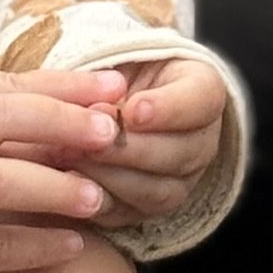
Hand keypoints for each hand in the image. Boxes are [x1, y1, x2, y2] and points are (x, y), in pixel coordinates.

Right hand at [0, 68, 132, 272]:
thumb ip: (10, 106)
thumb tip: (96, 98)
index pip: (3, 86)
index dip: (62, 87)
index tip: (115, 90)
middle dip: (56, 125)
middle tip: (108, 137)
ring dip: (49, 189)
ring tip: (97, 198)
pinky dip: (29, 247)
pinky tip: (71, 247)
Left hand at [71, 55, 227, 233]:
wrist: (101, 100)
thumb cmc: (110, 72)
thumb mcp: (114, 58)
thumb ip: (108, 76)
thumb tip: (92, 102)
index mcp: (203, 92)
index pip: (200, 101)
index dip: (168, 109)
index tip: (132, 110)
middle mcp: (201, 142)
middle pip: (180, 153)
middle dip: (129, 148)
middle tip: (90, 138)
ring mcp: (179, 181)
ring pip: (157, 191)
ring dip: (110, 176)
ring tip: (71, 156)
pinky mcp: (146, 210)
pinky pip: (128, 214)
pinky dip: (96, 200)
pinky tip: (69, 183)